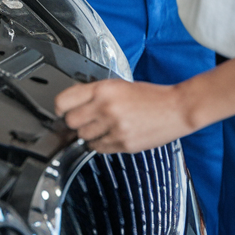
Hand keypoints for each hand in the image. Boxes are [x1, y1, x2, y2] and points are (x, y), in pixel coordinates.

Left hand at [55, 78, 190, 153]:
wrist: (175, 109)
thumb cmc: (149, 95)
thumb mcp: (118, 85)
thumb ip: (96, 93)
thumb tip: (74, 103)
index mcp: (103, 89)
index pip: (64, 101)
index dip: (59, 107)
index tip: (60, 110)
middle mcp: (106, 108)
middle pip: (71, 122)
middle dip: (74, 122)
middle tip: (83, 119)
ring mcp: (114, 128)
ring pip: (83, 137)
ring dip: (87, 134)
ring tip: (100, 126)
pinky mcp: (123, 144)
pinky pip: (98, 149)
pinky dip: (100, 144)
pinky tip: (109, 135)